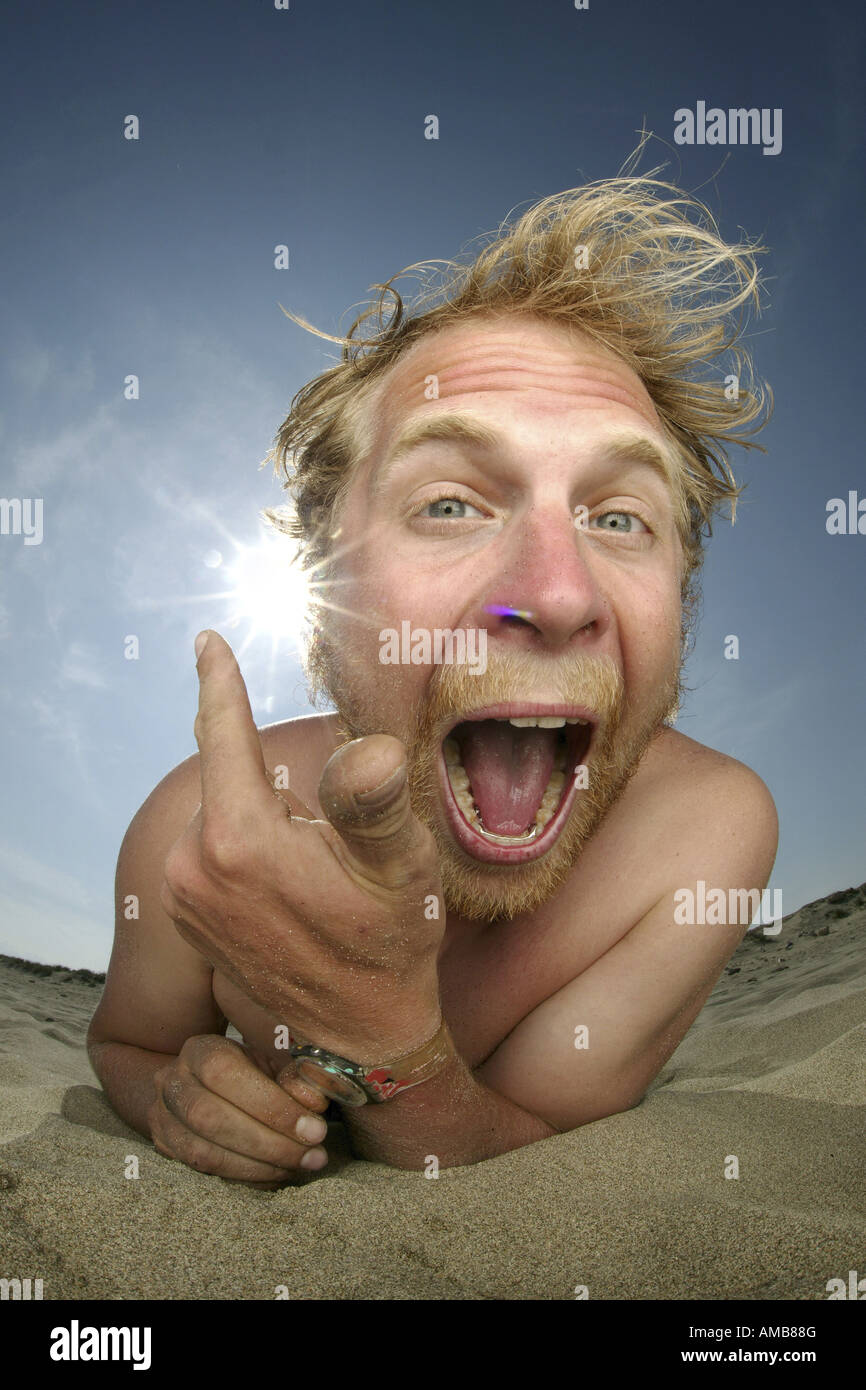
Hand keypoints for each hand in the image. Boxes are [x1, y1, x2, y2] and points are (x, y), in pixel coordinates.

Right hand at [148, 1034, 331, 1185]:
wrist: (199, 1086)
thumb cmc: (247, 1072)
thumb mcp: (272, 1064)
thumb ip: (294, 1079)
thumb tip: (314, 1102)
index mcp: (200, 1050)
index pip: (224, 1072)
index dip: (269, 1104)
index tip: (312, 1128)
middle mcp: (173, 1081)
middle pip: (210, 1117)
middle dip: (268, 1142)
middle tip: (312, 1154)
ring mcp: (162, 1117)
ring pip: (203, 1152)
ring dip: (259, 1166)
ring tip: (300, 1166)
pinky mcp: (165, 1148)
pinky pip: (203, 1172)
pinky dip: (246, 1177)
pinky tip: (276, 1175)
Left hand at [160, 630, 445, 1059]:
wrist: (360, 1036)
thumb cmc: (389, 944)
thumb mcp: (401, 868)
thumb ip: (377, 803)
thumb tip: (370, 750)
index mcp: (240, 841)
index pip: (224, 735)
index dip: (220, 681)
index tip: (207, 639)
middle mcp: (193, 866)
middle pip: (231, 778)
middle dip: (275, 781)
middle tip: (332, 841)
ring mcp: (183, 896)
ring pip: (223, 814)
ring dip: (264, 817)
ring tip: (320, 872)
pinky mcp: (186, 916)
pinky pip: (211, 850)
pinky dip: (245, 844)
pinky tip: (289, 881)